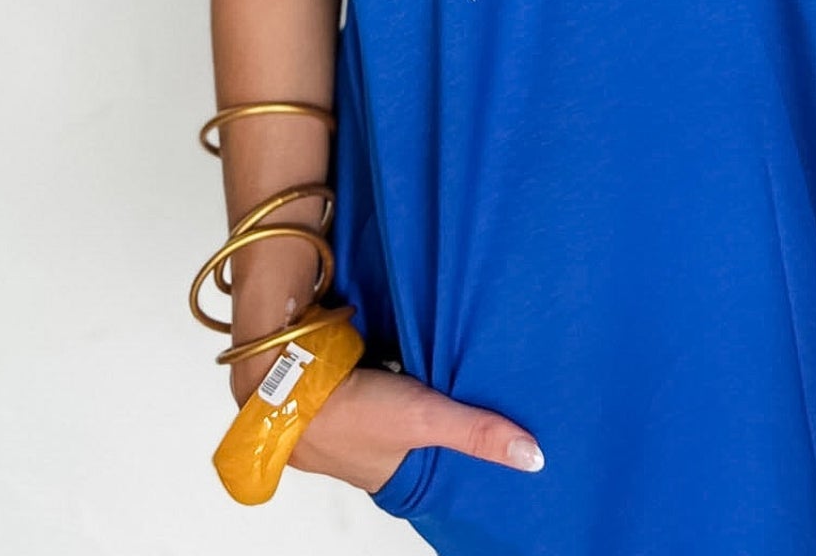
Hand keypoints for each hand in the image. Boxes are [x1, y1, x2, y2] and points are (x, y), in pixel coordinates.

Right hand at [228, 341, 544, 495]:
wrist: (283, 372)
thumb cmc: (349, 409)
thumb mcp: (425, 420)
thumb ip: (475, 432)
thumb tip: (532, 457)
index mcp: (383, 474)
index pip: (423, 470)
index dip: (443, 457)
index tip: (466, 433)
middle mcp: (356, 453)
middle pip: (400, 437)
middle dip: (419, 417)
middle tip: (444, 390)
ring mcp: (333, 419)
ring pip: (375, 403)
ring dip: (390, 387)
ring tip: (419, 362)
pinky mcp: (318, 384)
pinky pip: (352, 373)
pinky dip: (366, 362)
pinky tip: (382, 340)